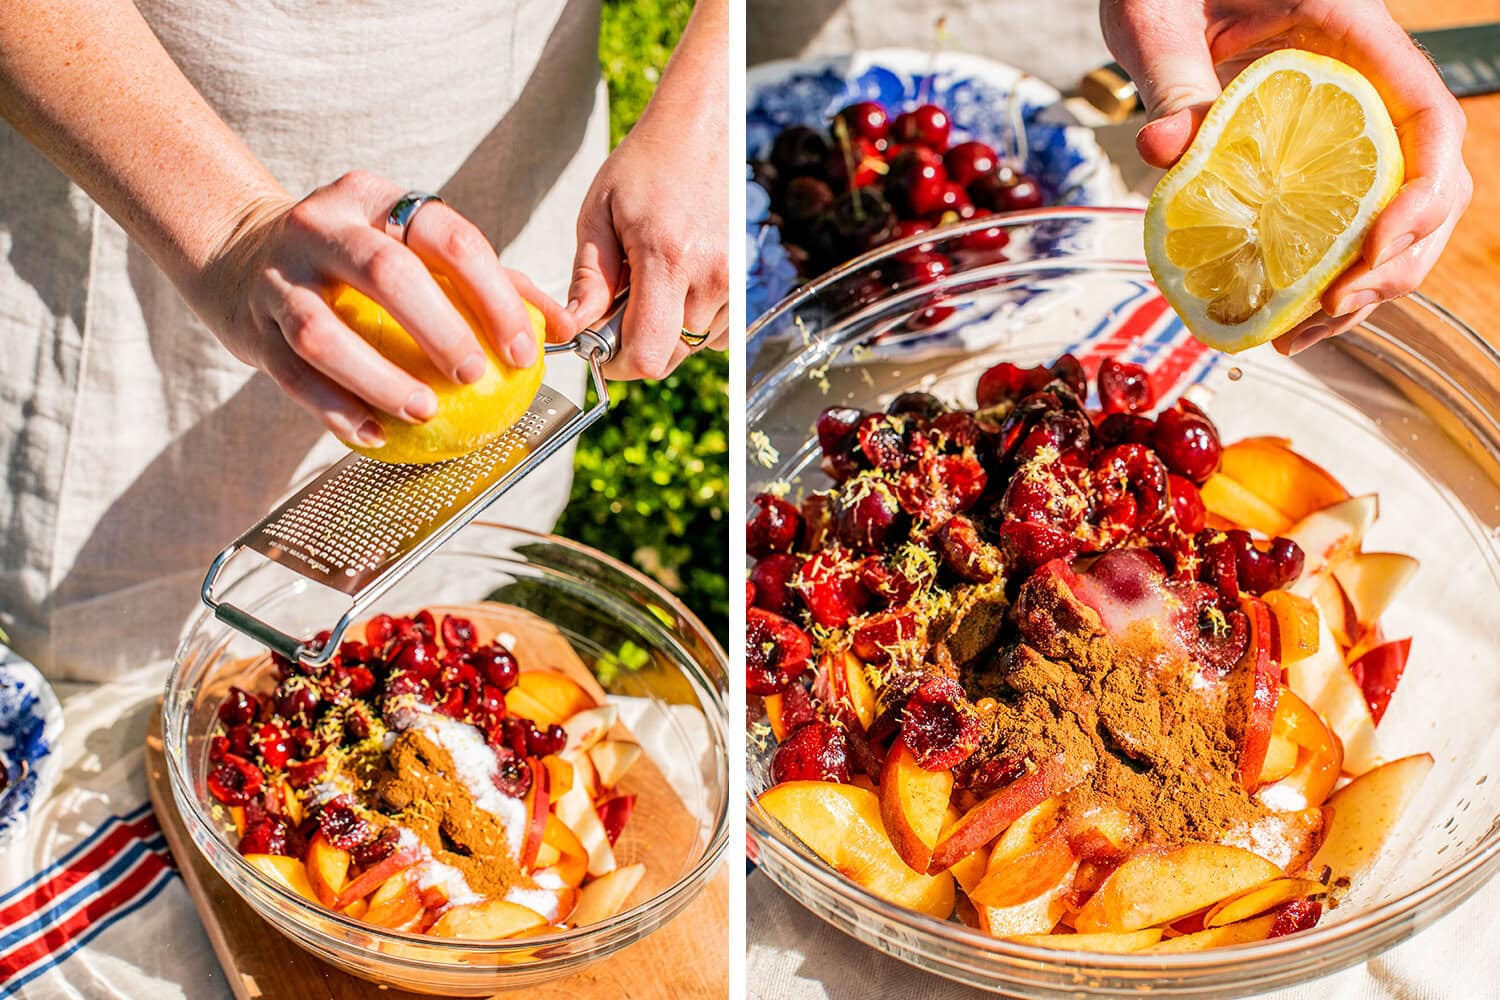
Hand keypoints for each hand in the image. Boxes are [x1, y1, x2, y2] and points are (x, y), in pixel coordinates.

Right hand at [195, 171, 569, 447]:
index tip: (522, 349)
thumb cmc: (358, 262)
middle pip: (384, 272)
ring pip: (325, 330)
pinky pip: (293, 374)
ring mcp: (280, 276)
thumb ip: (490, 282)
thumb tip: (565, 325)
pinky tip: (374, 434)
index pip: (446, 236)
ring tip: (425, 410)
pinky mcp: (254, 326)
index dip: (492, 294)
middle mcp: (322, 227)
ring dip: (379, 377)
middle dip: (438, 327)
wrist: (241, 254)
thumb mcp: (415, 248)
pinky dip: (335, 408)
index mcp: (376, 200)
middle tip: (476, 374)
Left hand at [565, 1, 728, 379]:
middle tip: (622, 305)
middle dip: (640, 344)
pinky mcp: (750, 279)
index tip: (602, 348)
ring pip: (696, 345)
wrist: (704, 127)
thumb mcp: (600, 214)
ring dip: (669, 330)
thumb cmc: (649, 163)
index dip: (619, 363)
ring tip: (655, 281)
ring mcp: (737, 279)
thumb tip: (573, 330)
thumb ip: (588, 279)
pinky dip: (696, 320)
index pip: (648, 354)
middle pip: (671, 355)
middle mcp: (711, 275)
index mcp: (667, 258)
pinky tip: (682, 281)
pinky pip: (720, 330)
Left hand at [1101, 0, 1470, 352]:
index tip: (1371, 252)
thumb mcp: (1158, 19)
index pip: (1431, 117)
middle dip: (1395, 259)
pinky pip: (1340, 213)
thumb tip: (1165, 149)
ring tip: (1299, 334)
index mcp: (1350, 33)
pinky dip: (1322, 269)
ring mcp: (1341, 116)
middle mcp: (1363, 79)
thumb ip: (1170, 80)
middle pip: (1430, 181)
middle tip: (1327, 312)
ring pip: (1393, 209)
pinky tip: (1283, 313)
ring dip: (1362, 281)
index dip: (1421, 195)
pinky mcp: (1308, 148)